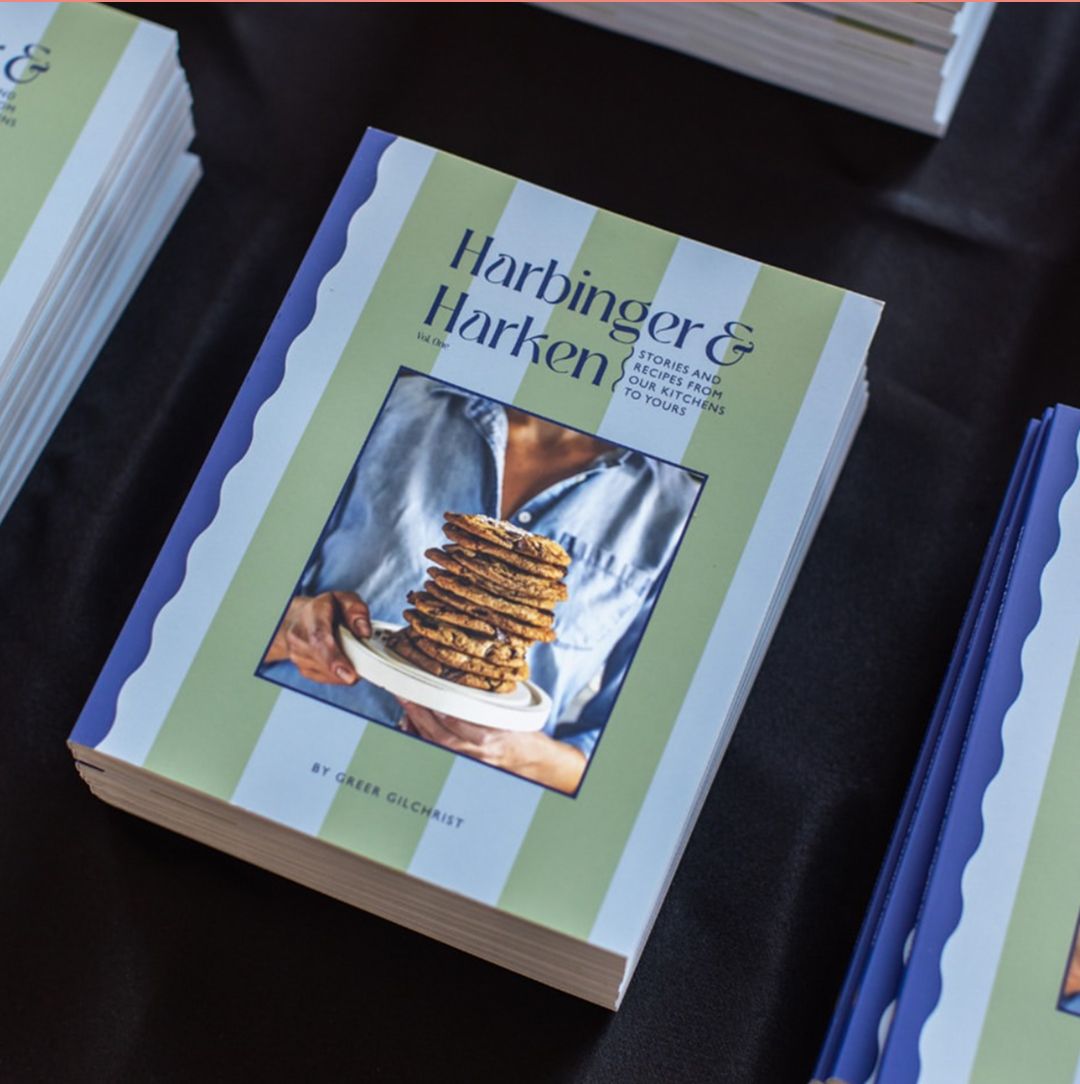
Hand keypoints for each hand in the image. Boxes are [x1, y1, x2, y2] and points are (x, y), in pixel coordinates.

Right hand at [264, 590, 370, 684]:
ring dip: (343, 670)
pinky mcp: (302, 668)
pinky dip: (338, 675)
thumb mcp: (345, 600)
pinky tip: (343, 663)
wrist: (300, 618)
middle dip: (344, 669)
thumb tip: (365, 632)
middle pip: (322, 659)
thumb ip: (356, 611)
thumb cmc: (326, 609)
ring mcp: (297, 655)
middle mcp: (298, 636)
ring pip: (325, 672)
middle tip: (360, 672)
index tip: (350, 675)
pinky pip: (325, 678)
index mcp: (311, 615)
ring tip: (350, 655)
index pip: (319, 639)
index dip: (334, 659)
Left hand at [398, 700, 585, 793]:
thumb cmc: (525, 736)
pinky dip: (424, 738)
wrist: (536, 763)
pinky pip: (438, 751)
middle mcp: (477, 751)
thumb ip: (488, 704)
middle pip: (439, 733)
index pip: (455, 720)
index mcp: (490, 736)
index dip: (436, 705)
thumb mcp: (512, 715)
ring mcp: (469, 760)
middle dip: (419, 713)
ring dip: (417, 725)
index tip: (424, 689)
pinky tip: (414, 726)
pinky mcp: (465, 764)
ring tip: (407, 705)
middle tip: (406, 694)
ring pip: (435, 743)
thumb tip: (464, 686)